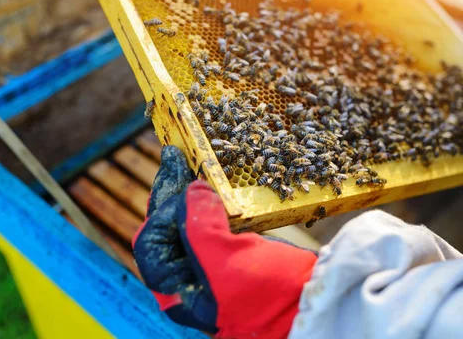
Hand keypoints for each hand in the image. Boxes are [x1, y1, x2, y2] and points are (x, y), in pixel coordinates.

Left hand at [133, 146, 316, 337]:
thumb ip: (200, 227)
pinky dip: (214, 202)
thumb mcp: (229, 262)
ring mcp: (211, 267)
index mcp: (179, 288)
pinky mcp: (234, 256)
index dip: (165, 210)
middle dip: (173, 192)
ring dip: (191, 193)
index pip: (153, 242)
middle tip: (175, 156)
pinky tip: (217, 186)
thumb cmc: (269, 295)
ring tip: (190, 162)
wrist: (309, 305)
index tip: (185, 183)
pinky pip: (215, 224)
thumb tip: (191, 191)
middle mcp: (189, 278)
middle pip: (169, 229)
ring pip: (191, 223)